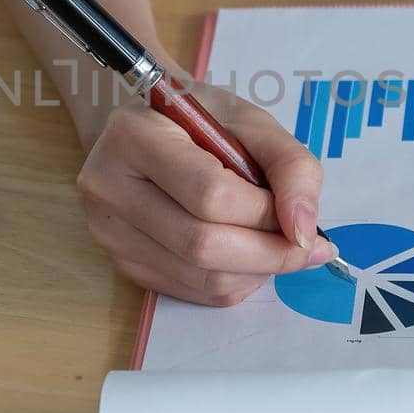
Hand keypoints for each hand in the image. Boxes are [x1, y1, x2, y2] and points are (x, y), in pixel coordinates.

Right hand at [78, 84, 335, 305]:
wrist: (149, 132)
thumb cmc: (200, 120)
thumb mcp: (252, 122)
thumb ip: (291, 166)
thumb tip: (304, 232)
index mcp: (134, 135)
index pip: (209, 193)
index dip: (265, 212)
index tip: (297, 215)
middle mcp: (108, 186)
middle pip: (200, 244)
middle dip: (268, 252)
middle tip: (305, 245)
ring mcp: (109, 232)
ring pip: (199, 277)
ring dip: (255, 272)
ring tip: (278, 247)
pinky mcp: (122, 263)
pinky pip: (191, 292)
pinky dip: (233, 282)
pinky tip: (248, 257)